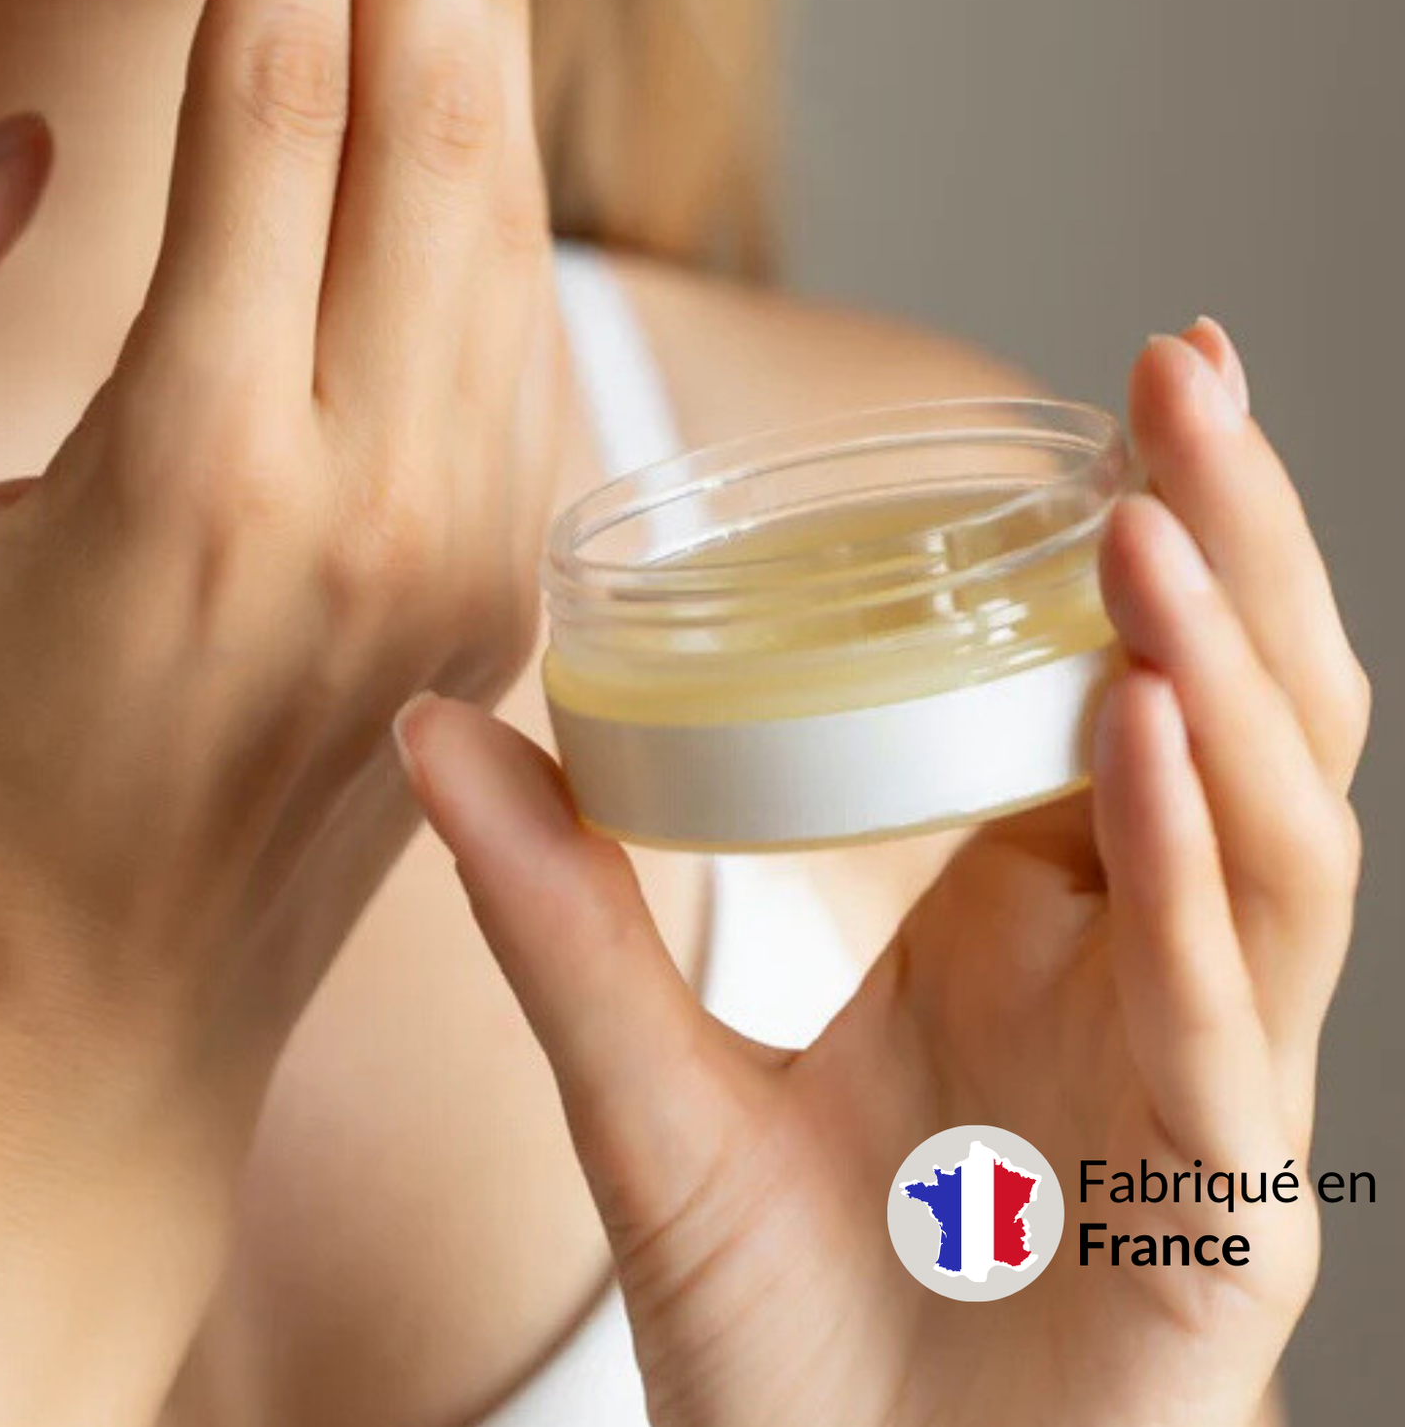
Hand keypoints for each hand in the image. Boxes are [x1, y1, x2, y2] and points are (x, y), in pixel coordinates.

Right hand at [0, 0, 561, 1422]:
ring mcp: (467, 549)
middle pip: (435, 134)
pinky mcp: (498, 583)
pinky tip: (486, 77)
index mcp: (200, 472)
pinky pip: (517, 328)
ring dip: (493, 29)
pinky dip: (505, 178)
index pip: (277, 110)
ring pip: (507, 222)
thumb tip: (27, 149)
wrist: (88, 1031)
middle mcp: (374, 500)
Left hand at [398, 317, 1368, 1426]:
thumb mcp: (642, 1085)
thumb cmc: (770, 1336)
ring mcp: (1201, 1096)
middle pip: (1238, 720)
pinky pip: (1221, 1027)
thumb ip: (552, 907)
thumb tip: (426, 724)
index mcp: (1040, 915)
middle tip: (1184, 367)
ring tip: (1152, 520)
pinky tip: (1128, 729)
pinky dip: (1181, 873)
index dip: (1143, 534)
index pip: (1125, 683)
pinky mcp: (1216, 1230)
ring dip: (1221, 671)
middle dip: (1232, 543)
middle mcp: (1146, 977)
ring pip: (1269, 843)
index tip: (1120, 381)